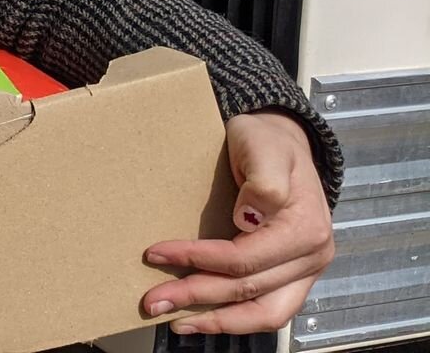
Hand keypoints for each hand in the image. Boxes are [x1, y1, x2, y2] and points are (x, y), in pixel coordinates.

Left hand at [142, 111, 335, 334]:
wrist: (282, 141)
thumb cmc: (268, 142)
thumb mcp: (264, 146)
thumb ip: (264, 180)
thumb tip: (249, 216)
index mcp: (305, 229)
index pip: (243, 258)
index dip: (197, 260)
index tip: (154, 253)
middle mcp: (311, 257)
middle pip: (248, 289)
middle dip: (196, 297)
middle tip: (151, 300)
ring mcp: (305, 271)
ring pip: (265, 314)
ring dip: (217, 321)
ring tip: (176, 321)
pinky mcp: (293, 277)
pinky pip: (269, 310)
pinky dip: (236, 319)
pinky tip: (203, 318)